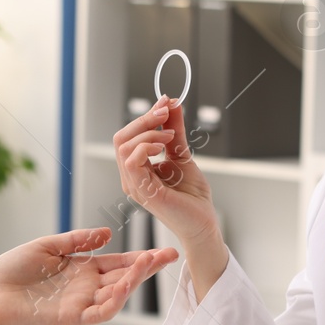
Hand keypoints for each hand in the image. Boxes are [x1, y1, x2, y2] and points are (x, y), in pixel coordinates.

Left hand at [0, 227, 177, 324]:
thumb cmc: (14, 270)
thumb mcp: (49, 246)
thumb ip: (78, 240)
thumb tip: (108, 233)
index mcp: (84, 270)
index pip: (119, 263)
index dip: (141, 258)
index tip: (163, 250)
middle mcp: (87, 288)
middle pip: (125, 278)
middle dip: (148, 268)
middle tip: (170, 255)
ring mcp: (81, 304)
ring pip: (116, 295)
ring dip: (134, 281)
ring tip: (148, 262)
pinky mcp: (71, 318)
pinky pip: (99, 313)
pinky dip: (114, 301)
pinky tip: (125, 286)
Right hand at [113, 98, 227, 294]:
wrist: (204, 222)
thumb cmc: (192, 197)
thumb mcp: (181, 154)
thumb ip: (174, 130)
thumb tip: (171, 104)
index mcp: (137, 169)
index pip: (128, 137)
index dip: (145, 116)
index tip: (165, 103)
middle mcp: (131, 178)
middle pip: (121, 138)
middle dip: (144, 120)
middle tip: (165, 113)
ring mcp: (135, 186)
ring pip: (124, 147)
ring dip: (148, 133)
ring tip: (169, 135)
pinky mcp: (144, 192)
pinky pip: (132, 163)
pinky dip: (146, 147)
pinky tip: (163, 147)